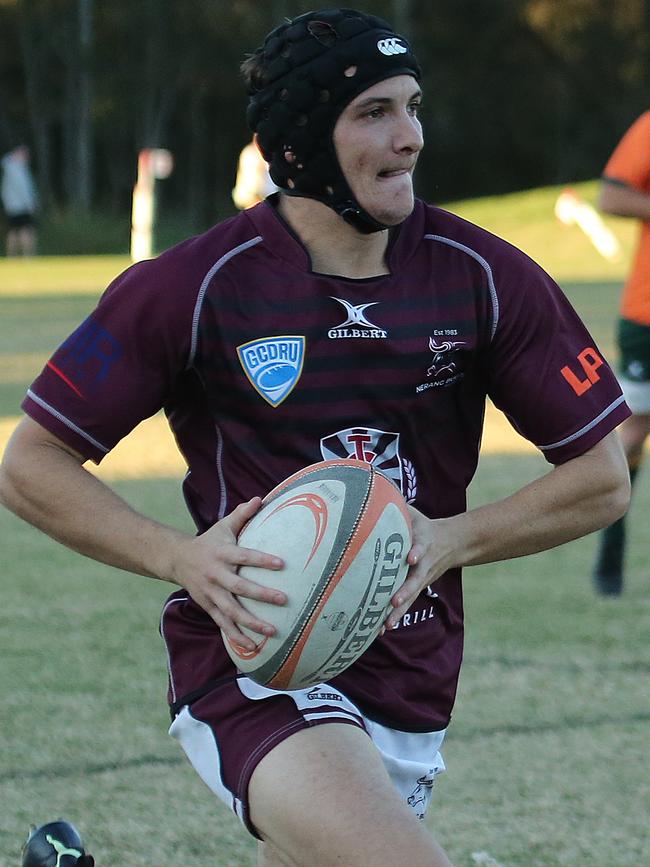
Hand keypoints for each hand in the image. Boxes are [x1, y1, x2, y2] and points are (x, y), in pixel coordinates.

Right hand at [171, 497, 285, 650]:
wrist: (177, 559)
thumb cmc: (209, 541)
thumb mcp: (223, 526)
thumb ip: (242, 515)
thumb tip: (261, 498)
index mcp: (222, 554)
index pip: (244, 556)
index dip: (261, 560)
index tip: (282, 564)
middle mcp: (216, 575)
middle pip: (239, 587)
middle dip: (261, 595)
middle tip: (284, 600)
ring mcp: (211, 593)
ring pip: (231, 611)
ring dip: (252, 622)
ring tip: (273, 631)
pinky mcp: (208, 606)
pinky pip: (223, 624)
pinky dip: (236, 636)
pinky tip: (252, 647)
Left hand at [385, 507, 452, 629]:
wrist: (453, 543)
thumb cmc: (424, 525)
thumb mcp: (414, 513)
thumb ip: (395, 504)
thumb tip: (371, 485)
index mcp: (422, 542)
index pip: (420, 546)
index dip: (416, 551)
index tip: (411, 557)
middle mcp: (423, 563)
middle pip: (416, 579)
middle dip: (405, 590)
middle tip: (394, 600)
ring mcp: (421, 578)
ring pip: (411, 596)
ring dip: (399, 610)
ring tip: (387, 623)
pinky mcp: (418, 588)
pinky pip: (406, 604)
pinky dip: (395, 616)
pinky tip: (382, 629)